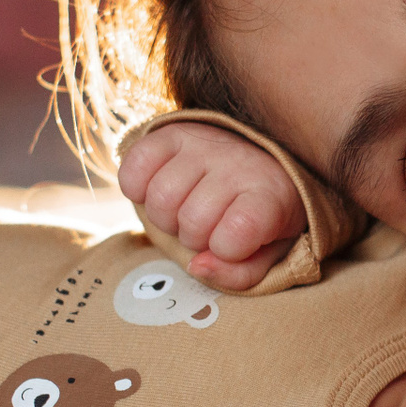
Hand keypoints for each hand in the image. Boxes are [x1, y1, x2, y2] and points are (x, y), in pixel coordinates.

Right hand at [117, 122, 306, 290]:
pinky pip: (134, 167)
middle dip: (194, 238)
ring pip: (161, 199)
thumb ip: (241, 273)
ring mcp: (204, 145)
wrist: (258, 162)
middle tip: (207, 228)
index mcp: (270, 195)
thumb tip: (196, 266)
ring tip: (185, 211)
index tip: (233, 244)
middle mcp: (237, 163)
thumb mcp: (268, 253)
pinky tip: (156, 192)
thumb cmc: (262, 218)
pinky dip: (136, 188)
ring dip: (166, 218)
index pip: (239, 230)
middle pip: (192, 220)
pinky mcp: (171, 133)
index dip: (226, 249)